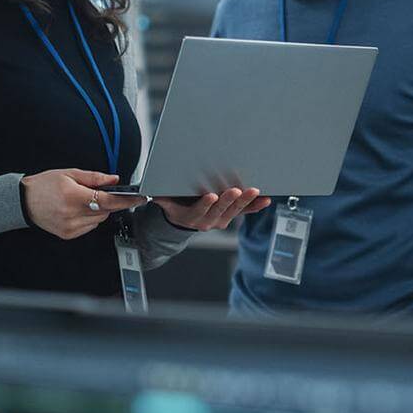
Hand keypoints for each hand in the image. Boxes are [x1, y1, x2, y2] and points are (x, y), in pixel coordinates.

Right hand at [21, 169, 143, 239]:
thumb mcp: (69, 174)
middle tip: (96, 192)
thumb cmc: (44, 186)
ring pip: (99, 220)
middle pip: (106, 211)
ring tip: (82, 200)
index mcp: (73, 196)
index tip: (139, 198)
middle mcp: (72, 214)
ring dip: (99, 210)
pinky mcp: (68, 234)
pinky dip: (90, 218)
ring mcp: (70, 227)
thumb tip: (114, 179)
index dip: (126, 200)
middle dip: (107, 202)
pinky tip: (77, 210)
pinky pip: (90, 227)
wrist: (24, 201)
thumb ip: (95, 177)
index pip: (108, 200)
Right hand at [154, 171, 270, 231]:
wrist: (185, 219)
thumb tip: (147, 193)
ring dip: (245, 201)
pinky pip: (245, 212)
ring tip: (254, 191)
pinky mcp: (231, 215)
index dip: (205, 204)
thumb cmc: (177, 205)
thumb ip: (161, 198)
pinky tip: (265, 200)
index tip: (210, 196)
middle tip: (235, 190)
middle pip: (219, 210)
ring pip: (234, 211)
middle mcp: (208, 221)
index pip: (199, 211)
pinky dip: (255, 206)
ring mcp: (221, 219)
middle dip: (228, 200)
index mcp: (192, 217)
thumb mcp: (166, 202)